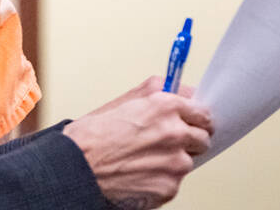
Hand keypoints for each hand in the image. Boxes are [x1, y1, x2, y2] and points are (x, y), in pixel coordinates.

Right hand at [63, 77, 212, 208]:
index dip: (195, 118)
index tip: (193, 121)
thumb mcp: (123, 102)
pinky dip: (162, 178)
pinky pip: (174, 181)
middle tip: (166, 141)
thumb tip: (180, 91)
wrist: (77, 167)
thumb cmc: (93, 135)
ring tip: (144, 158)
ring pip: (188, 161)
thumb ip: (156, 93)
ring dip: (173, 160)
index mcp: (165, 107)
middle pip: (203, 138)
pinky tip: (140, 172)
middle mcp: (175, 133)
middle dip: (189, 139)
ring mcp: (175, 163)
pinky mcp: (170, 187)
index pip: (203, 112)